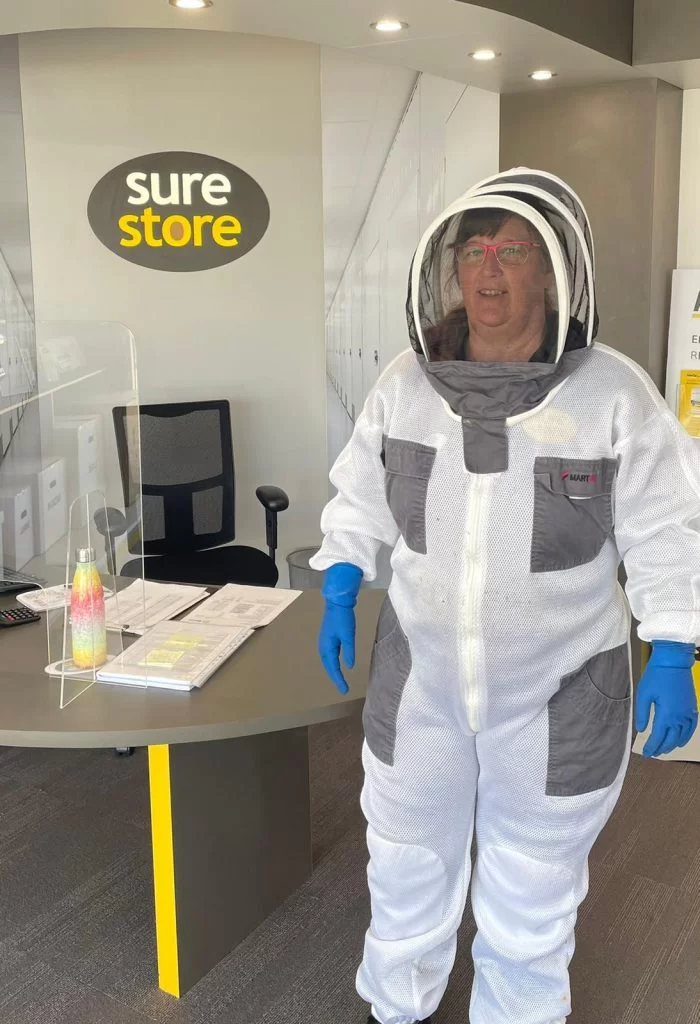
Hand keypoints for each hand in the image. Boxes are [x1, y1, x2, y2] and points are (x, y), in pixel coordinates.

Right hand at [319, 602, 355, 694]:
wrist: (337, 602)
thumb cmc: (343, 618)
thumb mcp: (348, 635)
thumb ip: (349, 651)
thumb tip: (349, 667)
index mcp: (327, 647)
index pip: (333, 668)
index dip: (339, 680)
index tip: (345, 690)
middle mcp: (323, 646)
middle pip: (329, 666)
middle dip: (335, 678)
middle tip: (343, 688)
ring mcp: (325, 642)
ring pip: (328, 661)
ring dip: (333, 671)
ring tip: (340, 680)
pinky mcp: (328, 638)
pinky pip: (330, 655)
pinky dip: (333, 663)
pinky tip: (338, 664)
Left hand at [636, 641, 698, 757]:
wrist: (674, 661)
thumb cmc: (656, 675)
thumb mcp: (644, 694)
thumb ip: (643, 714)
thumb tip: (641, 730)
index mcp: (666, 714)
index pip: (658, 737)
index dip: (651, 747)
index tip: (645, 753)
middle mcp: (679, 717)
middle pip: (670, 739)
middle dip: (661, 748)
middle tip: (653, 753)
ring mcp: (688, 713)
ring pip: (682, 736)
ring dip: (673, 745)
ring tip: (664, 750)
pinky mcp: (693, 708)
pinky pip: (692, 727)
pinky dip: (687, 737)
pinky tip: (681, 741)